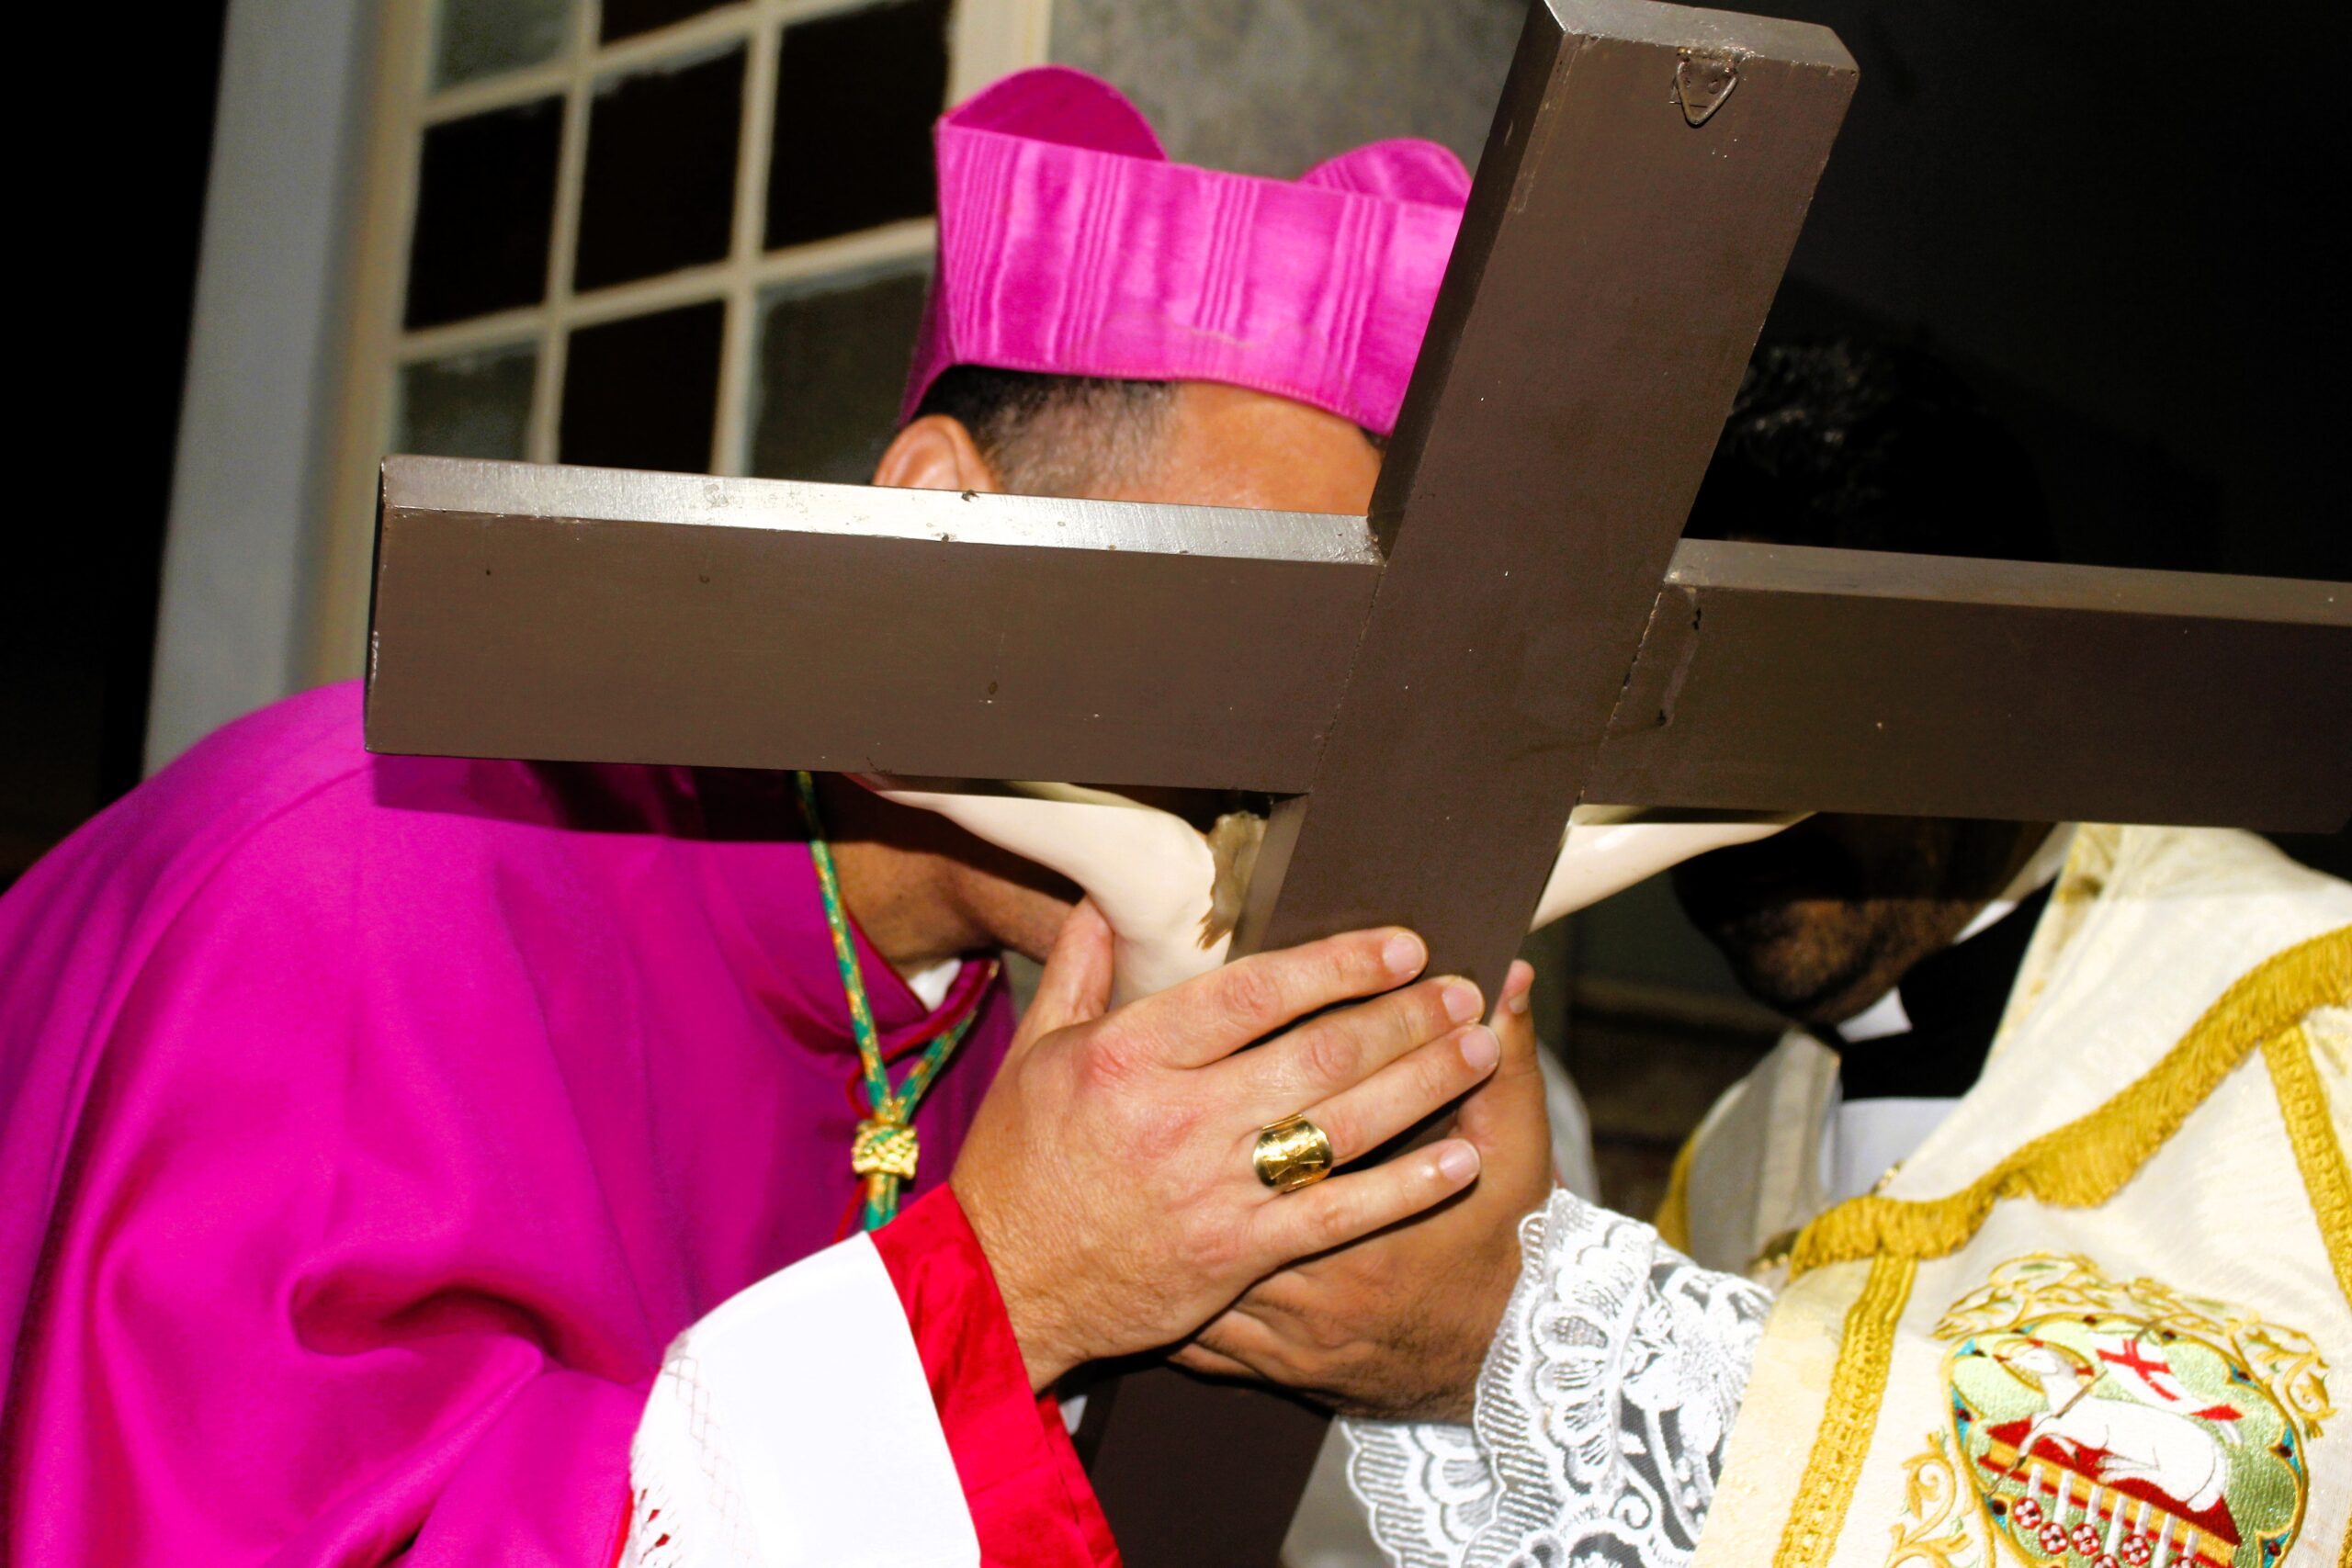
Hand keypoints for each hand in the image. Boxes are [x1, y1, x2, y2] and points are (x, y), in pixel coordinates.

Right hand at [951, 901, 1501, 1390]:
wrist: (996, 1286)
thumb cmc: (1014, 1166)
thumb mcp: (1034, 1053)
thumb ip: (1078, 969)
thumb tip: (1103, 897)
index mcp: (1128, 1056)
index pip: (1256, 991)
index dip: (1337, 963)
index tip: (1399, 944)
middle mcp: (1177, 1118)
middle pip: (1318, 1053)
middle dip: (1403, 1016)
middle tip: (1462, 989)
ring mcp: (1212, 1191)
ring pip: (1342, 1125)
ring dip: (1422, 1081)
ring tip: (1480, 1045)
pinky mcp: (1236, 1255)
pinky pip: (1339, 1215)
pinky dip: (1406, 1186)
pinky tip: (1460, 1157)